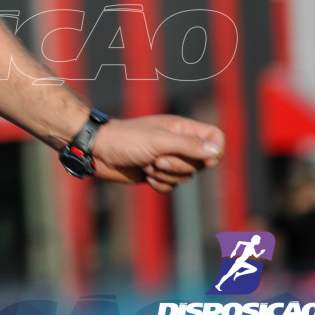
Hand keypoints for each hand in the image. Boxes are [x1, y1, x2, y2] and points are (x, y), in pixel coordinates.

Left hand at [91, 115, 223, 192]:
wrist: (97, 151)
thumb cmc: (125, 140)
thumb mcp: (159, 141)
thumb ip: (189, 145)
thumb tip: (217, 151)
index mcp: (181, 128)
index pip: (215, 137)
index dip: (214, 150)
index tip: (201, 158)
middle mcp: (177, 142)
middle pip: (201, 162)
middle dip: (179, 165)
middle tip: (157, 159)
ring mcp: (167, 159)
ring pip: (186, 177)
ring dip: (165, 175)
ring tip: (146, 164)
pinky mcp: (156, 173)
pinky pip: (171, 186)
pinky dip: (158, 184)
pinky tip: (143, 175)